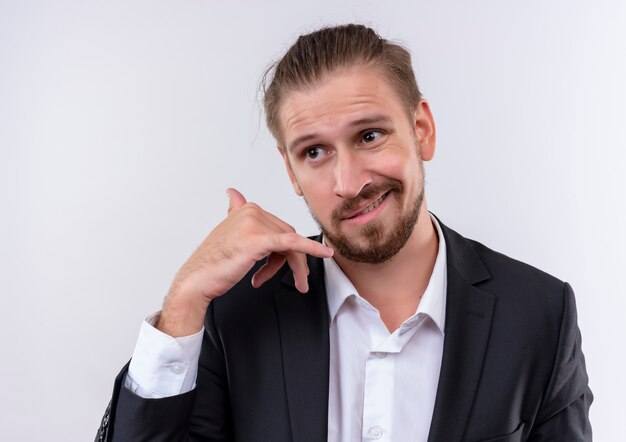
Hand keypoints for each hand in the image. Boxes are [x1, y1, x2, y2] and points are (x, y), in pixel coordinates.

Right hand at [156, 188, 333, 336]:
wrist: (197, 280)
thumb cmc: (212, 263)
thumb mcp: (227, 232)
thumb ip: (235, 212)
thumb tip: (233, 193)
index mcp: (247, 209)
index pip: (279, 228)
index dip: (284, 251)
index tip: (282, 268)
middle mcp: (252, 212)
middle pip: (288, 236)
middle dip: (292, 261)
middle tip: (297, 281)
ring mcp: (254, 224)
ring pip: (291, 244)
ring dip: (296, 266)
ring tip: (298, 284)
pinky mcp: (258, 240)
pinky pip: (292, 244)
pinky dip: (311, 249)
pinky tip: (324, 254)